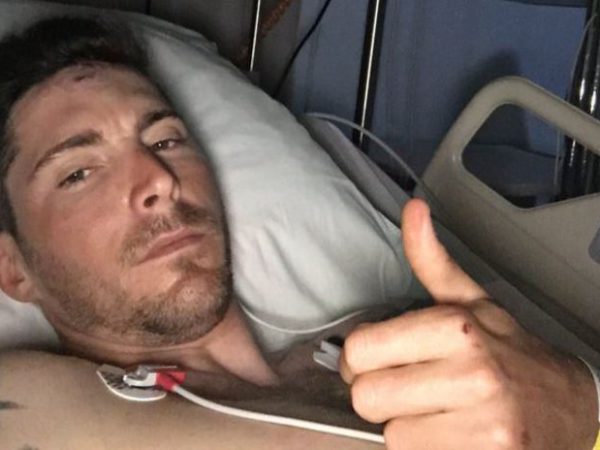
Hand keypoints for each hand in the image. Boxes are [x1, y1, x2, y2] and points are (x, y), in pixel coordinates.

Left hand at [339, 198, 598, 448]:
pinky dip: (422, 448)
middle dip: (378, 393)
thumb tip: (412, 209)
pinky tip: (447, 433)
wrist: (568, 406)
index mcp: (457, 327)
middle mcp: (472, 374)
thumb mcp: (470, 301)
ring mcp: (482, 424)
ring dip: (403, 424)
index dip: (359, 358)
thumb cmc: (509, 351)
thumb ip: (432, 260)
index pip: (359, 350)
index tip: (378, 360)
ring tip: (433, 411)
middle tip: (406, 388)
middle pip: (366, 396)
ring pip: (389, 433)